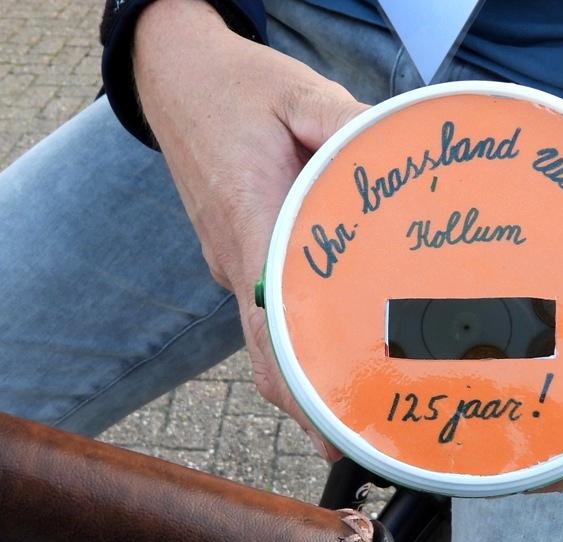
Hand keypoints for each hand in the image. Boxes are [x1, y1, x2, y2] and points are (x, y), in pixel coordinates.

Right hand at [133, 0, 367, 459]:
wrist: (173, 77)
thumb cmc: (237, 86)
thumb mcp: (299, 89)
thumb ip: (343, 121)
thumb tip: (389, 152)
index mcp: (250, 221)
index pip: (271, 324)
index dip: (299, 385)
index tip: (333, 430)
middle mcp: (235, 257)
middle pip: (264, 357)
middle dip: (304, 409)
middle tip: (356, 444)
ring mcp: (230, 262)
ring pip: (261, 343)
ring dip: (297, 384)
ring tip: (349, 415)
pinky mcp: (233, 254)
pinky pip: (260, 314)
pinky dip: (289, 347)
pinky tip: (328, 351)